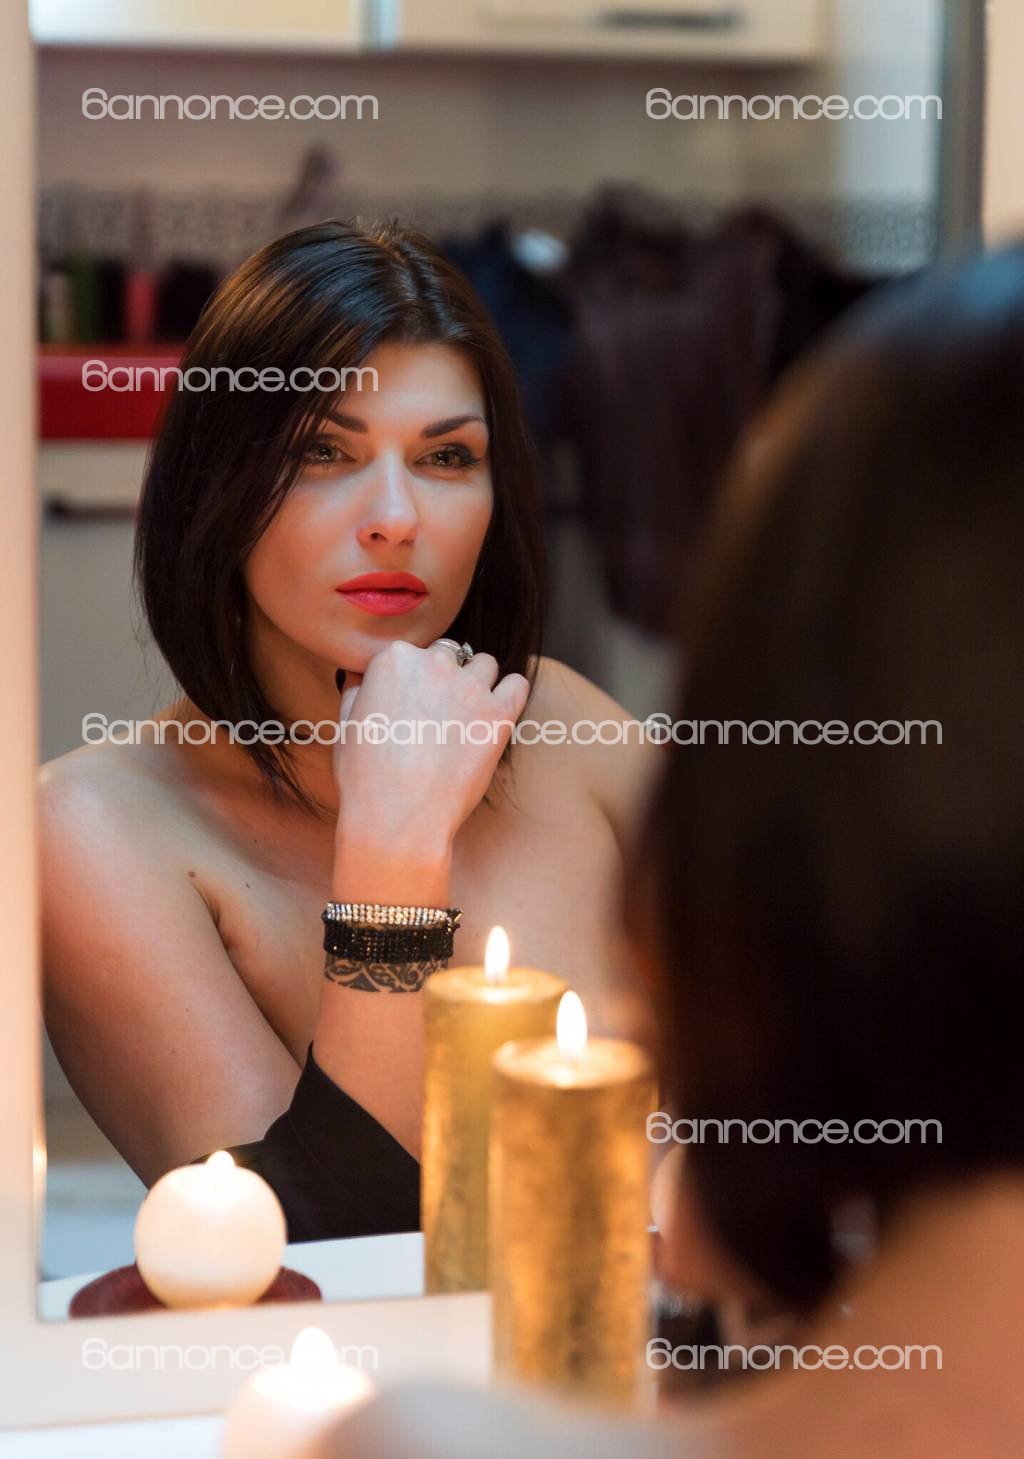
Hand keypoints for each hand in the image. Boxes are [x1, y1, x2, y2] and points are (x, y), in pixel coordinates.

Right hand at [332, 640, 530, 859]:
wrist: (397, 815)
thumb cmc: (366, 777)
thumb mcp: (347, 723)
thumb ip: (358, 689)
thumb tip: (361, 675)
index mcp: (394, 659)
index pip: (413, 652)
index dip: (413, 679)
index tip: (411, 705)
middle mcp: (434, 663)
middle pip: (449, 655)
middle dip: (444, 678)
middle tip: (438, 714)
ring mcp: (470, 687)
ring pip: (484, 665)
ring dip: (478, 682)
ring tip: (466, 715)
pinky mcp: (498, 713)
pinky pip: (517, 685)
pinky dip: (510, 693)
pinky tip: (497, 712)